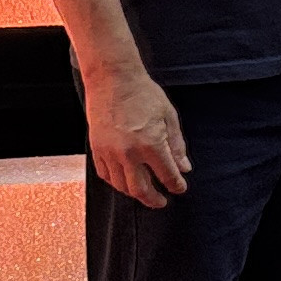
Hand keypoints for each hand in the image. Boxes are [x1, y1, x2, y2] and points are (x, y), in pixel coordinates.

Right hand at [84, 63, 191, 208]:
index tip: (180, 188)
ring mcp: (110, 152)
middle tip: (161, 202)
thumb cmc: (143, 94)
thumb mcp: (168, 116)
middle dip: (154, 200)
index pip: (167, 176)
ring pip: (122, 186)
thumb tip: (184, 168)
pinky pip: (105, 175)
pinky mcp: (96, 148)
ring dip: (135, 193)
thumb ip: (177, 145)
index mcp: (151, 144)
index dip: (176, 186)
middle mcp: (129, 153)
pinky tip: (124, 180)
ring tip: (144, 192)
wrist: (112, 78)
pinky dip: (116, 182)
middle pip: (141, 190)